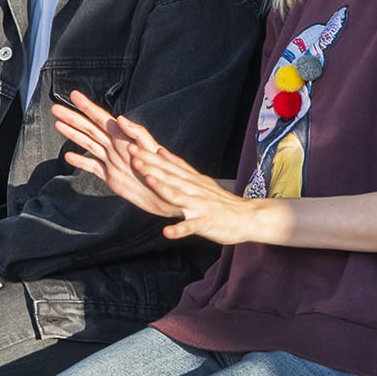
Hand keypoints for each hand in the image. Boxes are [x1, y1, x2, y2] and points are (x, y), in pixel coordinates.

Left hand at [59, 92, 263, 243]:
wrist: (247, 217)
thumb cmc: (218, 200)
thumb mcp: (198, 180)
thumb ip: (178, 166)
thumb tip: (161, 150)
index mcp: (188, 179)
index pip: (165, 163)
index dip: (147, 153)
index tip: (129, 143)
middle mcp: (192, 188)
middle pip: (168, 174)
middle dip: (150, 164)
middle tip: (131, 153)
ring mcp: (198, 205)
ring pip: (178, 195)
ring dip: (163, 187)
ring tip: (148, 179)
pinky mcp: (205, 223)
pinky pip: (190, 227)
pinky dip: (179, 229)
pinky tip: (166, 232)